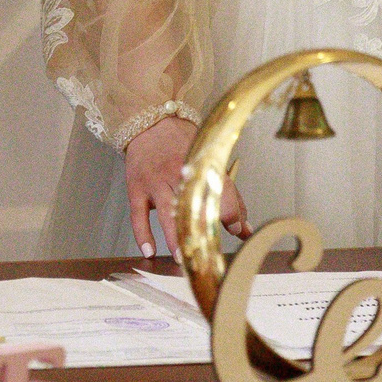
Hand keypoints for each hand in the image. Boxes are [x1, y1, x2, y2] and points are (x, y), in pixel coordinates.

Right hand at [123, 115, 244, 257]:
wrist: (151, 123)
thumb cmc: (183, 144)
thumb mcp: (209, 162)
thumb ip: (230, 197)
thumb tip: (244, 229)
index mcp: (201, 165)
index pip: (221, 193)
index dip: (232, 214)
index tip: (238, 230)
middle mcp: (178, 173)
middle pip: (192, 204)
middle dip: (200, 229)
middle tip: (206, 253)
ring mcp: (155, 181)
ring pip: (165, 212)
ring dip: (174, 237)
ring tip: (181, 258)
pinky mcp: (137, 188)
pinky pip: (138, 214)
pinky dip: (143, 234)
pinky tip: (150, 250)